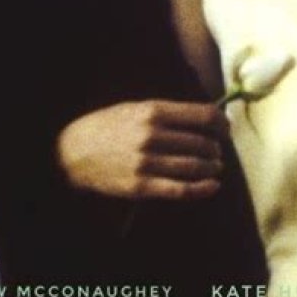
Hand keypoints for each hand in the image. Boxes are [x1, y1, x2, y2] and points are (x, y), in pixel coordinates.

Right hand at [57, 100, 227, 199]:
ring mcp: (147, 162)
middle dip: (216, 148)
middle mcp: (152, 135)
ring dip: (212, 167)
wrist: (70, 153)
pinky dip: (202, 189)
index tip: (226, 128)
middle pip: (202, 142)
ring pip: (195, 166)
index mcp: (152, 111)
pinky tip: (213, 186)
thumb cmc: (105, 127)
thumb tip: (204, 116)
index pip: (203, 115)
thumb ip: (166, 112)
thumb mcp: (133, 107)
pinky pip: (181, 189)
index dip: (222, 123)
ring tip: (215, 166)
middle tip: (217, 151)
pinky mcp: (141, 186)